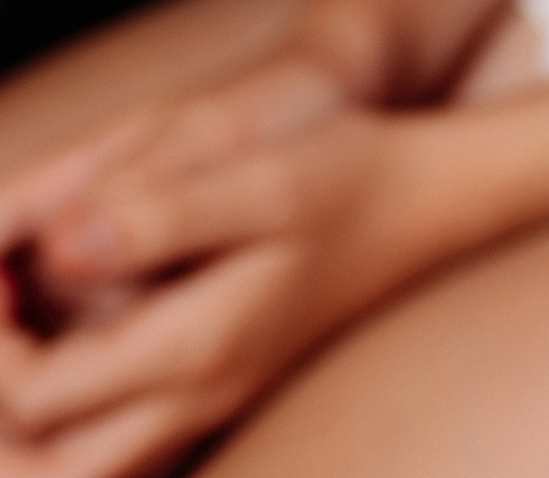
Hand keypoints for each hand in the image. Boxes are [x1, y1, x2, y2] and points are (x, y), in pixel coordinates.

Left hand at [0, 62, 439, 477]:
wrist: (432, 197)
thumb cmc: (352, 172)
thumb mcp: (264, 173)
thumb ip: (162, 210)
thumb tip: (63, 243)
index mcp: (198, 347)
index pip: (34, 394)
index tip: (0, 270)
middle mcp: (199, 395)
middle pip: (44, 467)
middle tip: (1, 321)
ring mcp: (210, 401)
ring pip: (80, 468)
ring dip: (25, 421)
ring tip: (16, 336)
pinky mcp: (219, 388)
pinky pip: (118, 446)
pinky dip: (65, 417)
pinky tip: (60, 347)